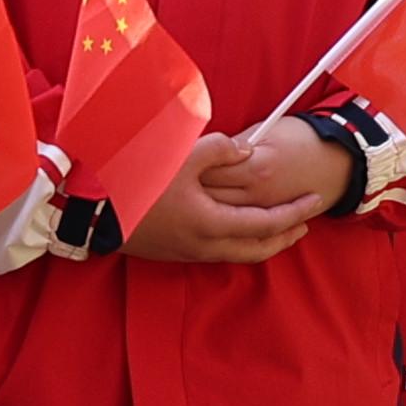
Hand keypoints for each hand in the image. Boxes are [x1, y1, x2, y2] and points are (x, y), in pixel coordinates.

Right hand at [132, 124, 343, 265]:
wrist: (92, 213)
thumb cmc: (136, 183)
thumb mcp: (181, 157)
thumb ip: (221, 149)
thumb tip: (247, 151)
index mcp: (211, 224)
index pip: (266, 224)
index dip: (294, 213)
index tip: (314, 202)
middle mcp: (204, 246)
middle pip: (258, 249)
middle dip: (286, 236)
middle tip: (305, 223)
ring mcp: (188, 253)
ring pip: (239, 255)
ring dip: (264, 241)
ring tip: (278, 226)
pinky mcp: (174, 253)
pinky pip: (220, 253)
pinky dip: (241, 243)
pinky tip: (238, 227)